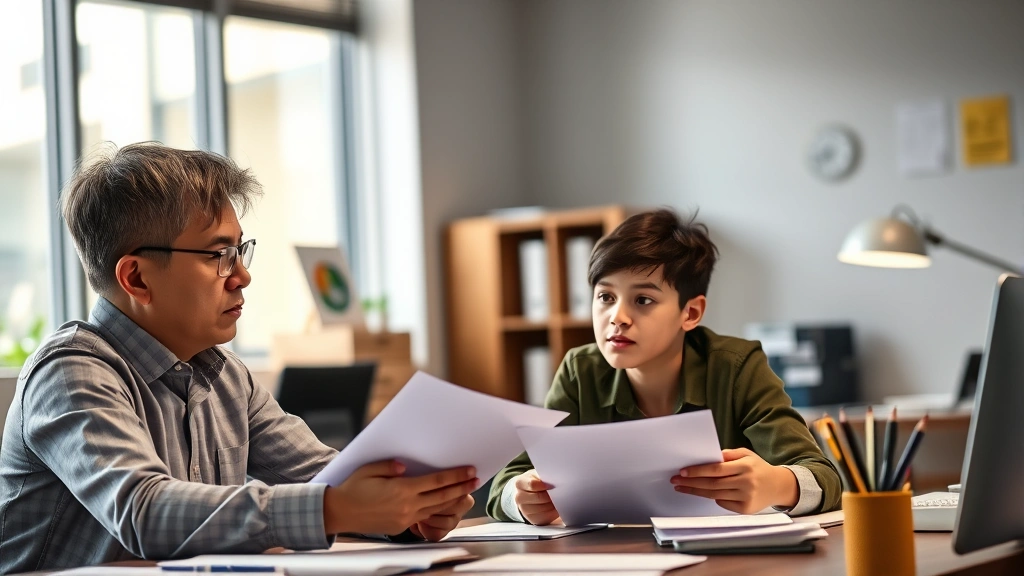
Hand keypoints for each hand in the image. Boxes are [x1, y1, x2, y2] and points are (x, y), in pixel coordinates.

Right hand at [323, 460, 478, 534]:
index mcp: (402, 489)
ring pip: (436, 509)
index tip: (469, 470)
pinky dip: (437, 510)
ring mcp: (405, 518)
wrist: (340, 512)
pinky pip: (424, 517)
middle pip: (442, 496)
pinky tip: (443, 504)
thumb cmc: (354, 487)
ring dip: (452, 500)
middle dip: (461, 487)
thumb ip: (391, 466)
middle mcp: (407, 506)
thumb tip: (407, 466)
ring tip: (465, 492)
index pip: (436, 481)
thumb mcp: (371, 469)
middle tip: (476, 480)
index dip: (455, 476)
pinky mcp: (401, 527)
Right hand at [513, 469, 559, 525]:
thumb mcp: (538, 475)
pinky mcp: (531, 518)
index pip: (532, 484)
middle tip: (560, 493)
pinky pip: (545, 517)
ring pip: (542, 508)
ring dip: (552, 504)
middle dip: (550, 496)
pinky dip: (552, 513)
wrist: (530, 493)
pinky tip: (555, 507)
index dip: (544, 485)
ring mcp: (524, 509)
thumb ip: (544, 476)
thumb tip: (556, 479)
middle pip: (538, 497)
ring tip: (558, 500)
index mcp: (520, 483)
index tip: (552, 485)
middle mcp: (519, 497)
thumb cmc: (537, 482)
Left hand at [670, 448, 798, 513]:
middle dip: (691, 482)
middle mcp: (746, 482)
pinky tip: (704, 493)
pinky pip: (723, 503)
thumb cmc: (758, 467)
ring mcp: (746, 497)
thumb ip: (728, 455)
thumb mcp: (746, 454)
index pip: (716, 469)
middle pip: (712, 484)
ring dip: (696, 491)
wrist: (779, 485)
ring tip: (682, 487)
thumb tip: (707, 458)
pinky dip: (713, 498)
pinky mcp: (746, 509)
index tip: (682, 471)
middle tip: (676, 481)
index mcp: (745, 466)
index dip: (697, 471)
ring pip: (715, 495)